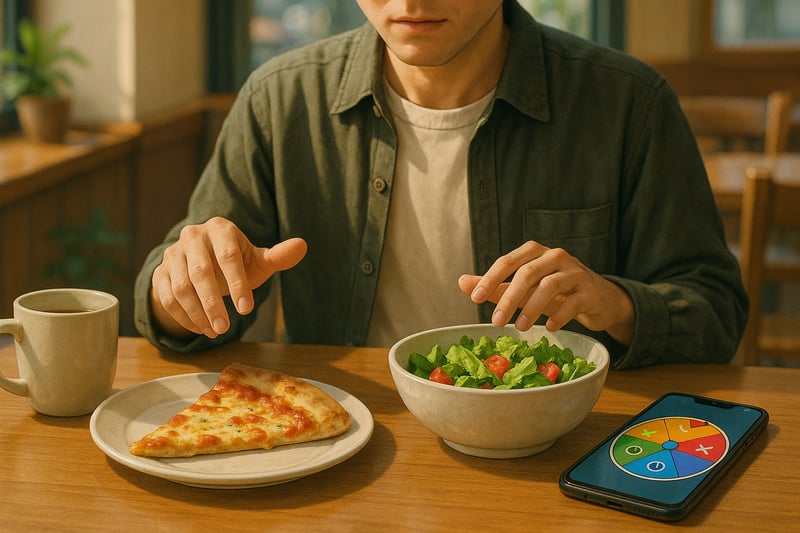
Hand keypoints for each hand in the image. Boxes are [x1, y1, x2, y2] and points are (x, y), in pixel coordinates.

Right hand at [150, 217, 306, 338]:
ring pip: (180, 287)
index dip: (237, 283)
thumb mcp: (257, 260)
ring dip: (197, 313)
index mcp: (220, 229)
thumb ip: (278, 256)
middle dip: (213, 303)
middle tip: (225, 328)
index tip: (246, 309)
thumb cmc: (236, 263)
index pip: (228, 256)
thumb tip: (302, 245)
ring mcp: (172, 254)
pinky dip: (183, 317)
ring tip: (215, 332)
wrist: (203, 263)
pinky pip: (166, 297)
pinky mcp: (160, 272)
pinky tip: (200, 329)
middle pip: (200, 272)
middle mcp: (192, 236)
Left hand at [458, 241, 633, 344]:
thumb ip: (496, 285)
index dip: (490, 279)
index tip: (475, 299)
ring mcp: (575, 273)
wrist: (599, 299)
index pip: (508, 261)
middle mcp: (556, 257)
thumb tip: (461, 282)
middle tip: (495, 321)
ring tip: (518, 327)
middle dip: (509, 297)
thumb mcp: (524, 287)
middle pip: (528, 273)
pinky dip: (559, 316)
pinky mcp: (590, 291)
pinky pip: (573, 302)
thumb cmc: (556, 291)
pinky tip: (548, 328)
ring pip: (550, 285)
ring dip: (531, 308)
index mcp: (535, 252)